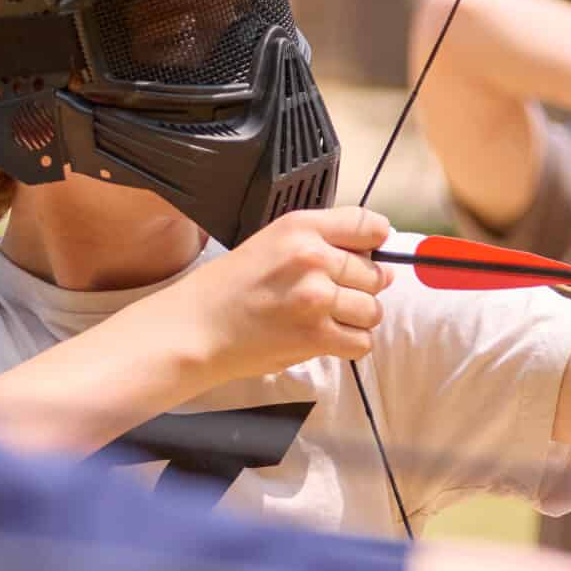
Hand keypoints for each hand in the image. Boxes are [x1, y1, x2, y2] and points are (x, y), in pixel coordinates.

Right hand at [170, 206, 394, 381]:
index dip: (376, 244)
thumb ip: (321, 241)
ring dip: (356, 318)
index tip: (370, 255)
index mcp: (301, 226)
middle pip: (375, 273)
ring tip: (326, 319)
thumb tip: (375, 255)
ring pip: (373, 310)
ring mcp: (317, 298)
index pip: (371, 226)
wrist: (195, 328)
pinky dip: (350, 344)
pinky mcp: (315, 335)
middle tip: (332, 296)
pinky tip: (326, 338)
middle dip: (361, 288)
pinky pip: (362, 342)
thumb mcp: (272, 242)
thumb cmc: (228, 287)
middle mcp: (313, 258)